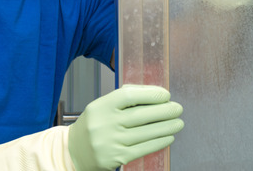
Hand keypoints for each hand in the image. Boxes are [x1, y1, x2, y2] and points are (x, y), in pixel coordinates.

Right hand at [68, 84, 183, 170]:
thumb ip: (125, 98)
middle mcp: (105, 123)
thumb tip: (155, 94)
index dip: (150, 94)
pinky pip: (143, 148)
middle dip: (164, 111)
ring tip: (178, 122)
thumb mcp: (102, 106)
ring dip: (166, 127)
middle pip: (140, 115)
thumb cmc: (94, 125)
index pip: (129, 96)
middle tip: (178, 108)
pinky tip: (168, 137)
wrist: (74, 151)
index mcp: (101, 106)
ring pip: (145, 133)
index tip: (165, 95)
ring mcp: (111, 142)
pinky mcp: (117, 157)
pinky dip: (158, 142)